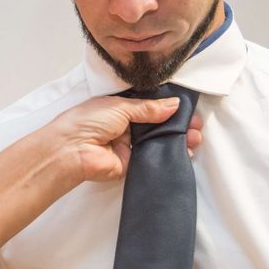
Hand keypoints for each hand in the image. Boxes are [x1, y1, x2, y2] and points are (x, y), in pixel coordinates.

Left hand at [51, 95, 202, 181]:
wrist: (71, 150)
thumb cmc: (87, 121)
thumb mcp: (120, 106)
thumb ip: (148, 108)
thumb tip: (174, 105)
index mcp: (120, 108)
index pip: (149, 106)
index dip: (169, 107)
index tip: (188, 109)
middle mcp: (126, 126)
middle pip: (157, 124)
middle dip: (178, 124)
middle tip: (197, 125)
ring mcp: (129, 145)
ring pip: (158, 141)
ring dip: (178, 139)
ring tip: (196, 138)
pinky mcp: (132, 164)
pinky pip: (154, 158)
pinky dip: (170, 155)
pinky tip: (186, 151)